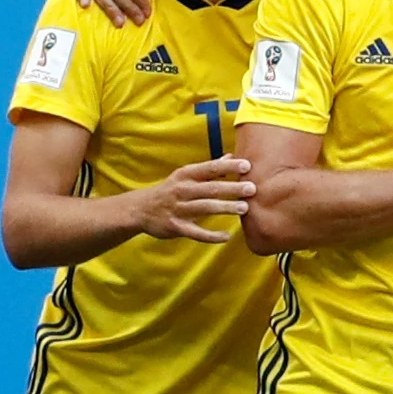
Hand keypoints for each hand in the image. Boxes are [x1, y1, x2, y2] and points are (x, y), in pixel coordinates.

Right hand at [138, 154, 255, 242]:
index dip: (228, 167)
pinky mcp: (176, 226)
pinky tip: (226, 236)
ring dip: (225, 207)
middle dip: (232, 188)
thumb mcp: (186, 175)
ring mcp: (178, 209)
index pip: (210, 168)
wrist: (140, 209)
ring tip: (244, 208)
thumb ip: (210, 168)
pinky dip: (211, 235)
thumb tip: (232, 156)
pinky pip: (196, 232)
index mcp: (186, 175)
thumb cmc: (171, 189)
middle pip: (210, 188)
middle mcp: (182, 190)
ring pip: (205, 208)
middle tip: (252, 188)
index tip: (247, 165)